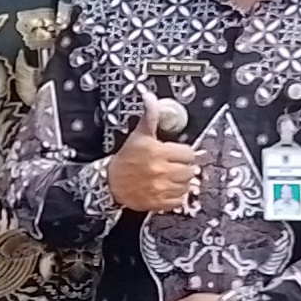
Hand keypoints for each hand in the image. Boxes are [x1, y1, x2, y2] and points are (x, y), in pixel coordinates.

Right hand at [107, 100, 203, 214]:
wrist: (110, 182)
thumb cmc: (126, 159)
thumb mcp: (139, 135)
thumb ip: (150, 116)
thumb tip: (150, 98)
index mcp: (158, 152)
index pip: (189, 154)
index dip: (185, 154)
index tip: (179, 155)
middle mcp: (161, 171)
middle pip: (190, 171)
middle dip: (184, 168)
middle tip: (175, 166)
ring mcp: (160, 188)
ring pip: (186, 186)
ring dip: (182, 182)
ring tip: (172, 178)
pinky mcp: (158, 202)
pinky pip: (179, 201)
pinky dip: (177, 197)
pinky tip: (168, 189)